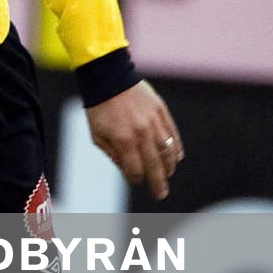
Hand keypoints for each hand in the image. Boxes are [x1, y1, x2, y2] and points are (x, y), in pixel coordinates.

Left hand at [86, 80, 182, 200]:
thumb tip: (128, 169)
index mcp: (123, 140)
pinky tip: (176, 158)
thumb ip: (112, 154)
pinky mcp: (162, 111)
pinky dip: (176, 148)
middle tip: (160, 195)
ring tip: (167, 175)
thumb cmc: (99, 108)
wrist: (109, 77)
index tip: (134, 180)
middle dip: (157, 183)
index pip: (135, 170)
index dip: (134, 178)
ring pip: (167, 151)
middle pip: (154, 165)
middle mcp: (141, 133)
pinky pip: (173, 135)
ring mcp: (154, 122)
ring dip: (168, 167)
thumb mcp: (97, 134)